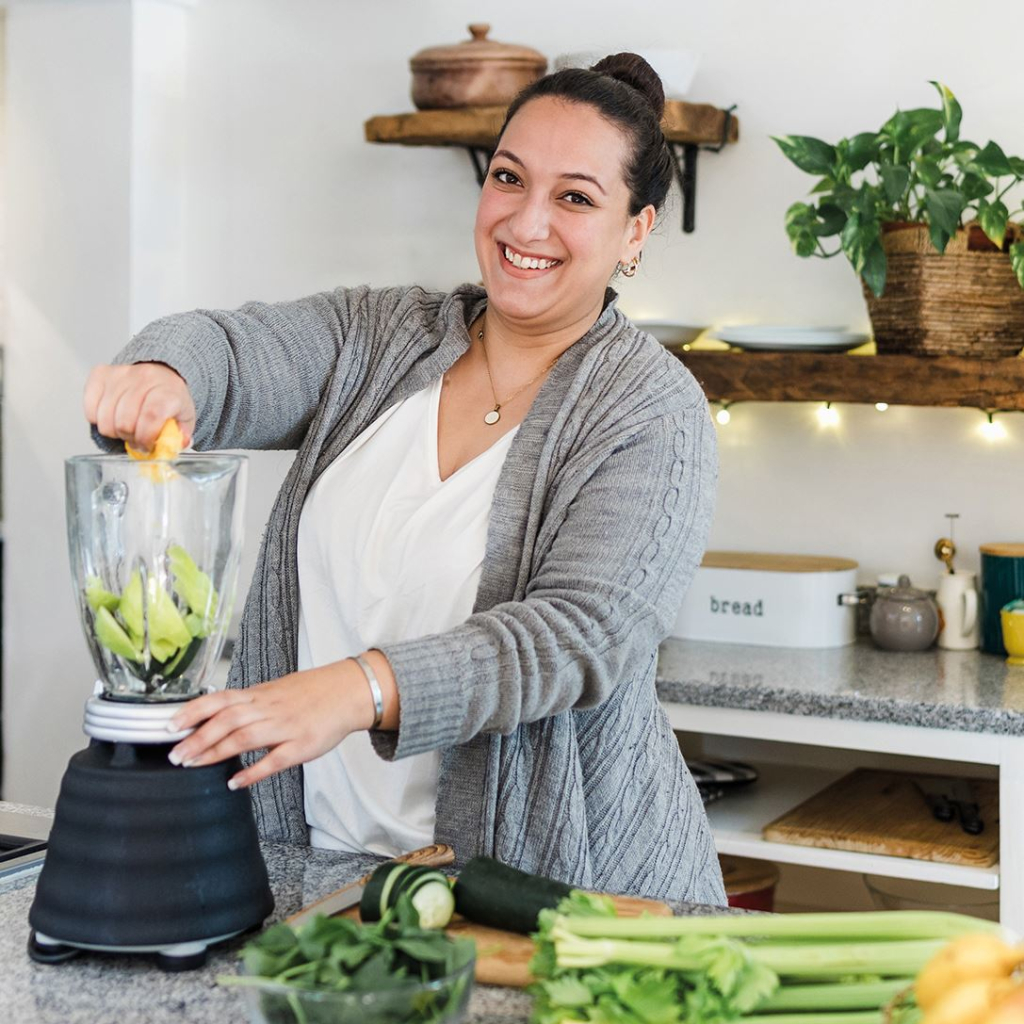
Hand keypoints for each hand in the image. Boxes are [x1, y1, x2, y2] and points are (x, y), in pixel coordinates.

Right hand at [84, 362, 196, 450]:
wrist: (161, 374)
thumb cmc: (169, 399)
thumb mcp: (185, 419)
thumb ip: (180, 437)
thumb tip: (169, 448)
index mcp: (168, 391)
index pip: (151, 416)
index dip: (145, 437)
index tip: (147, 445)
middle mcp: (144, 378)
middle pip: (124, 421)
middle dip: (129, 437)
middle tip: (136, 437)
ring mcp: (120, 374)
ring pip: (105, 418)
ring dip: (114, 431)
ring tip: (125, 427)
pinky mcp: (101, 374)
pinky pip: (90, 408)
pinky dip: (98, 420)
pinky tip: (111, 417)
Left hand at [167, 660, 378, 788]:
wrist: (349, 692)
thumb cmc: (312, 693)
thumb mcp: (275, 690)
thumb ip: (248, 704)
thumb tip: (217, 714)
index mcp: (261, 694)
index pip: (220, 700)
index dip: (193, 711)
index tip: (169, 725)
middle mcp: (269, 708)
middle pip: (227, 720)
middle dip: (197, 737)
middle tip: (175, 756)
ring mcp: (286, 727)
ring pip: (245, 737)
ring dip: (215, 752)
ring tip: (193, 765)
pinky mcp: (302, 745)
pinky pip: (274, 760)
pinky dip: (252, 772)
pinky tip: (235, 782)